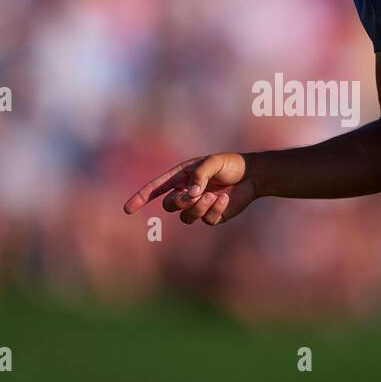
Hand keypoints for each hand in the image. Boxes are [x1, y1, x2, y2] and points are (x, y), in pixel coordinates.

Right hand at [122, 152, 258, 225]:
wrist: (252, 176)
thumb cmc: (230, 164)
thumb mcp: (213, 162)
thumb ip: (199, 175)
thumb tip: (190, 195)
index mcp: (181, 177)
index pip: (156, 188)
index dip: (140, 198)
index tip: (127, 209)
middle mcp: (186, 192)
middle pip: (169, 205)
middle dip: (179, 202)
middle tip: (195, 195)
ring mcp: (198, 206)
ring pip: (185, 216)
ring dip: (198, 207)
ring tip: (214, 194)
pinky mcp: (211, 216)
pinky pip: (206, 219)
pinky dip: (215, 208)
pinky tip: (226, 198)